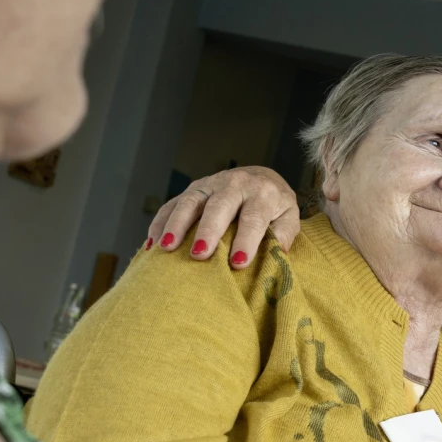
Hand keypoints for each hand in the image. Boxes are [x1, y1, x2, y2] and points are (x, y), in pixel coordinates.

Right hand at [147, 166, 300, 266]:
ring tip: (167, 247)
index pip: (254, 217)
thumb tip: (276, 254)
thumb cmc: (274, 206)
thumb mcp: (288, 216)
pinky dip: (160, 222)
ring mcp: (210, 184)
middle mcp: (235, 184)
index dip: (246, 240)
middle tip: (200, 255)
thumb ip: (284, 234)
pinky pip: (172, 204)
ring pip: (190, 201)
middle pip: (219, 206)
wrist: (262, 178)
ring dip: (176, 224)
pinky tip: (152, 243)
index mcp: (263, 192)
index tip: (238, 263)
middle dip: (208, 230)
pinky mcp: (193, 189)